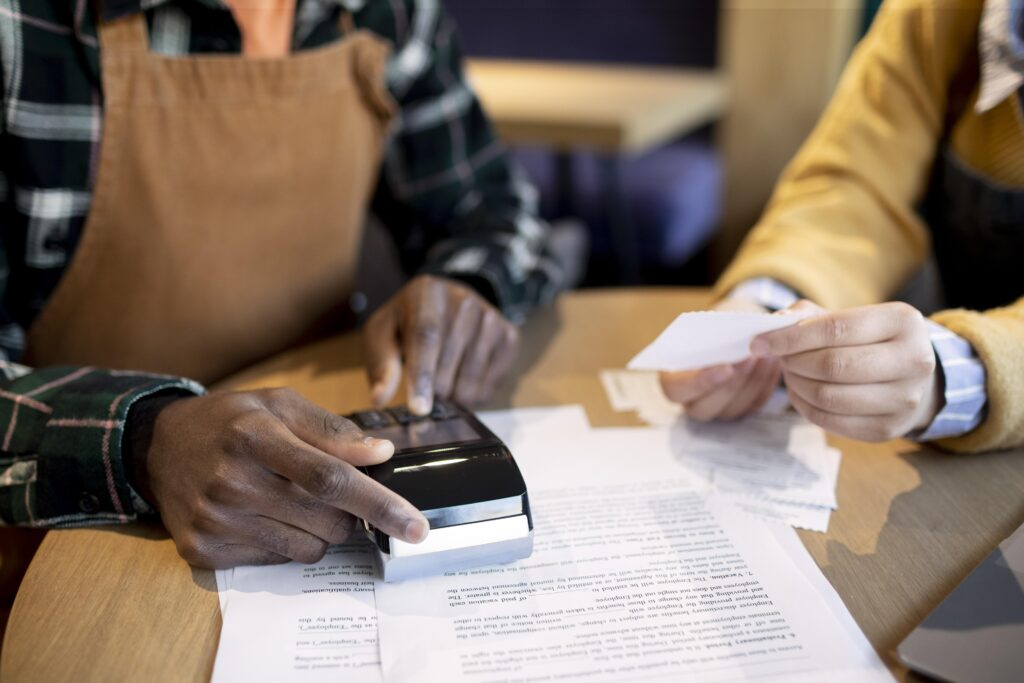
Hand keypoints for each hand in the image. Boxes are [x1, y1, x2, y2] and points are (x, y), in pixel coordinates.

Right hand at [137, 388, 428, 568]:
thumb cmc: (230, 421)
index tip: (415, 526)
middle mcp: (232, 482)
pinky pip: (277, 561)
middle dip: (349, 512)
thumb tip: (380, 454)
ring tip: (292, 500)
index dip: (379, 504)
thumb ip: (332, 430)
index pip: (329, 478)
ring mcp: (215, 521)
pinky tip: (264, 515)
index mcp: (255, 437)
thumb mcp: (279, 405)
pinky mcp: (204, 551)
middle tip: (330, 491)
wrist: (157, 447)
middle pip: (327, 520)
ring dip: (320, 530)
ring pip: (308, 548)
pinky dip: (287, 542)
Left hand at [365, 275, 518, 413]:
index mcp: (427, 293)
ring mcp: (491, 318)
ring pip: (471, 379)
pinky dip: (475, 396)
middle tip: (424, 393)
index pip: (427, 337)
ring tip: (443, 385)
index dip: (422, 375)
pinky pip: (492, 384)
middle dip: (434, 392)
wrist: (448, 301)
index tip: (419, 409)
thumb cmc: (408, 321)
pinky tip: (462, 382)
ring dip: (454, 396)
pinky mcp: (508, 336)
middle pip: (449, 364)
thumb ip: (381, 364)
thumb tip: (380, 398)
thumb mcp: (383, 333)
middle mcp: (464, 301)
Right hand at [659, 297, 783, 420]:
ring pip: (734, 409)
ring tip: (767, 357)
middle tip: (751, 358)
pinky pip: (753, 405)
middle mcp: (692, 401)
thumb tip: (726, 339)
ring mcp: (717, 410)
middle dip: (733, 383)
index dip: (702, 382)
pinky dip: (765, 385)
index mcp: (673, 381)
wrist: (729, 336)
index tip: (727, 366)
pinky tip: (772, 365)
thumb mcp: (703, 331)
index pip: (678, 390)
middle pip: (707, 406)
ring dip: (753, 382)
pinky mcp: (740, 410)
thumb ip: (708, 339)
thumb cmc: (711, 333)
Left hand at [751, 301, 941, 440]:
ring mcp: (904, 399)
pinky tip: (799, 393)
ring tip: (790, 373)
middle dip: (794, 362)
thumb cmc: (868, 339)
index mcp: (903, 322)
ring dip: (796, 385)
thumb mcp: (847, 316)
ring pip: (829, 396)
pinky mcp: (888, 428)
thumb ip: (807, 315)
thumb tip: (774, 324)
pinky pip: (831, 421)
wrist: (911, 376)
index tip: (760, 343)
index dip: (791, 337)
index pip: (836, 329)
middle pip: (833, 365)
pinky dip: (804, 407)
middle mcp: (914, 360)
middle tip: (779, 358)